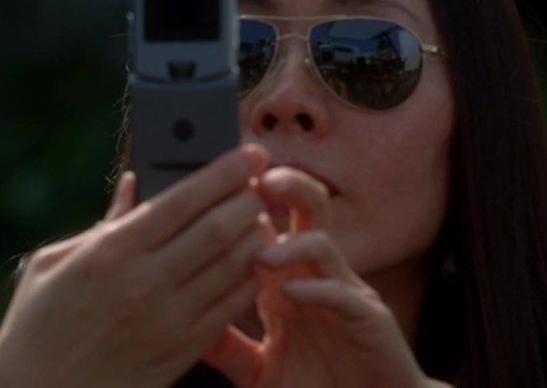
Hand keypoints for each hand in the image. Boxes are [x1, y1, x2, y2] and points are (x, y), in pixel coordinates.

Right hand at [0, 146, 270, 387]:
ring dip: (257, 233)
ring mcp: (169, 320)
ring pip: (235, 264)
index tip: (249, 153)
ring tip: (260, 216)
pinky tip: (251, 260)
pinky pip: (233, 304)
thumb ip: (104, 221)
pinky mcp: (183, 350)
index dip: (224, 171)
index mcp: (109, 254)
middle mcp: (144, 284)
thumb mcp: (54, 263)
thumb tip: (135, 182)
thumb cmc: (36, 325)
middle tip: (262, 181)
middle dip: (250, 197)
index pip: (182, 200)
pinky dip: (251, 276)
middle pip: (219, 228)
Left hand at [204, 167, 451, 387]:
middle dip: (289, 187)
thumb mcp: (257, 369)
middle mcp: (315, 277)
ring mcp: (344, 294)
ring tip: (261, 254)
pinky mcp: (367, 319)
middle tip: (258, 178)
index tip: (217, 184)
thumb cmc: (316, 386)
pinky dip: (317, 290)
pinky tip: (291, 293)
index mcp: (288, 280)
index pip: (269, 227)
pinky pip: (343, 295)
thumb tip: (178, 326)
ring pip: (325, 245)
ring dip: (293, 243)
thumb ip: (226, 346)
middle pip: (310, 212)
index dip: (248, 203)